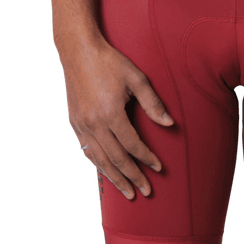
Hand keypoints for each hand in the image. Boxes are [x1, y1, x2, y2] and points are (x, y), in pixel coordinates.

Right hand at [58, 31, 175, 200]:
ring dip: (114, 178)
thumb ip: (152, 103)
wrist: (78, 51)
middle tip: (146, 191)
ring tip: (127, 192)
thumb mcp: (137, 78)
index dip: (147, 158)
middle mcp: (94, 123)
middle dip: (132, 177)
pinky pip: (86, 150)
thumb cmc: (111, 62)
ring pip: (99, 160)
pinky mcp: (73, 122)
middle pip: (116, 159)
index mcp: (110, 114)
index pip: (133, 145)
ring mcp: (81, 125)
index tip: (159, 168)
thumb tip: (170, 124)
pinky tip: (106, 172)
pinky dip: (98, 164)